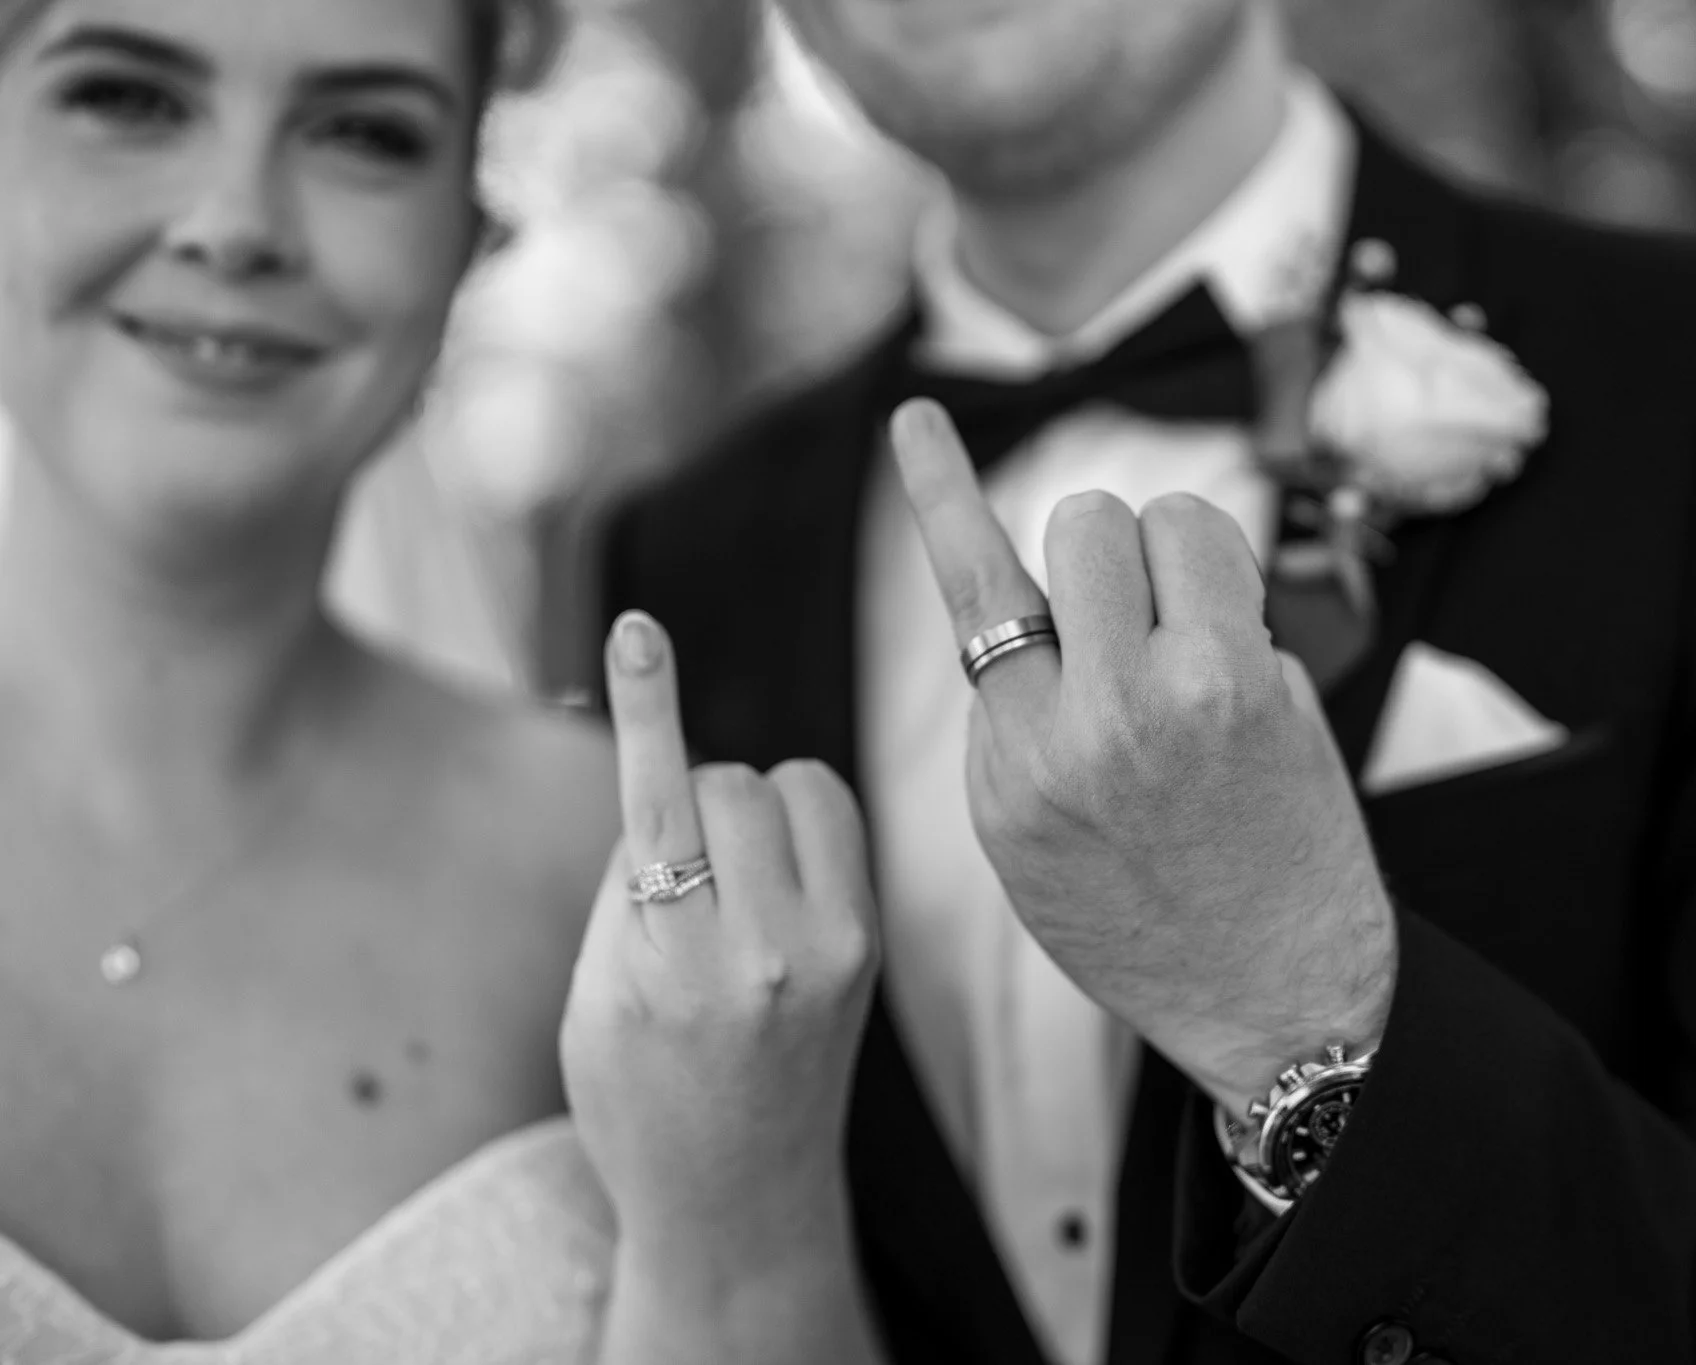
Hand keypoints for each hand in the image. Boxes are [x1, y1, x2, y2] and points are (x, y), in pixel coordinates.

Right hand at [561, 611, 879, 1266]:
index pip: (657, 808)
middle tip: (677, 881)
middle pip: (726, 783)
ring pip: (789, 785)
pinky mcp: (871, 944)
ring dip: (747, 808)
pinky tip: (775, 878)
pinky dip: (797, 823)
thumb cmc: (640, 1103)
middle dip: (689, 804)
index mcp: (670, 971)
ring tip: (726, 887)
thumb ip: (626, 886)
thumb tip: (666, 778)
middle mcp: (762, 956)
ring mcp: (833, 949)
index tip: (637, 629)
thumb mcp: (594, 1002)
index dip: (646, 707)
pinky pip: (835, 816)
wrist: (740, 1203)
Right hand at [889, 399, 1398, 1112]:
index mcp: (1010, 767)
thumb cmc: (1151, 923)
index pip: (972, 591)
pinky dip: (1233, 594)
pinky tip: (1239, 673)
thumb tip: (1044, 610)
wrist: (1275, 1000)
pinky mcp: (1256, 689)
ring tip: (1190, 641)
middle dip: (1107, 557)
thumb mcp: (1030, 844)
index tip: (918, 418)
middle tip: (1137, 626)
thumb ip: (1017, 723)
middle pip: (1081, 525)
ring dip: (1176, 560)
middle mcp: (1080, 725)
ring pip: (1165, 520)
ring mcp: (1173, 701)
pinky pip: (1233, 565)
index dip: (943, 491)